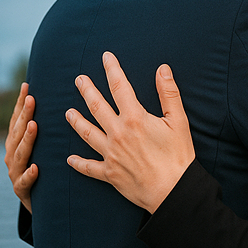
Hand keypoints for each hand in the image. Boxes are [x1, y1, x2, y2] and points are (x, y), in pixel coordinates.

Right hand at [4, 82, 38, 212]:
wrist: (41, 202)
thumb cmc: (46, 167)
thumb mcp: (44, 146)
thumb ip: (48, 126)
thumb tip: (63, 99)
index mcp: (17, 142)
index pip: (18, 119)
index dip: (21, 103)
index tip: (28, 85)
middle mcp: (12, 154)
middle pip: (18, 132)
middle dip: (25, 115)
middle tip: (33, 99)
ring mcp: (15, 172)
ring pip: (20, 154)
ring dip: (27, 139)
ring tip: (33, 126)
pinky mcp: (21, 190)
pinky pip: (24, 182)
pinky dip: (29, 174)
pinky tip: (35, 167)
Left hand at [66, 52, 195, 213]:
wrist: (174, 191)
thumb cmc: (179, 156)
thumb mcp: (179, 120)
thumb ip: (169, 93)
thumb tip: (162, 69)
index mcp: (135, 118)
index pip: (120, 87)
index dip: (112, 69)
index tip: (106, 56)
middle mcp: (118, 134)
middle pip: (97, 107)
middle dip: (87, 90)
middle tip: (78, 79)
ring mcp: (111, 154)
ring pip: (87, 133)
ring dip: (76, 121)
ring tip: (67, 112)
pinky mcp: (110, 174)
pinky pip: (89, 167)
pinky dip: (78, 163)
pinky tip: (69, 159)